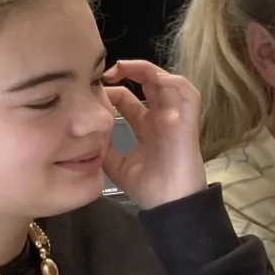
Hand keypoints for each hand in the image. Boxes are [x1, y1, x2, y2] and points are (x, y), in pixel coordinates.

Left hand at [101, 61, 207, 209]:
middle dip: (129, 70)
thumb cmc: (149, 189)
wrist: (170, 206)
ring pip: (168, 82)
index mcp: (145, 127)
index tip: (94, 89)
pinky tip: (156, 79)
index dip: (112, 89)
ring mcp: (176, 119)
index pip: (128, 98)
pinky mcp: (188, 123)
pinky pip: (188, 95)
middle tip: (107, 70)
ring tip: (126, 67)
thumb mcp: (116, 165)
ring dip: (148, 70)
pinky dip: (174, 82)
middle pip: (149, 83)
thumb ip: (104, 147)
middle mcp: (161, 119)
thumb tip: (85, 132)